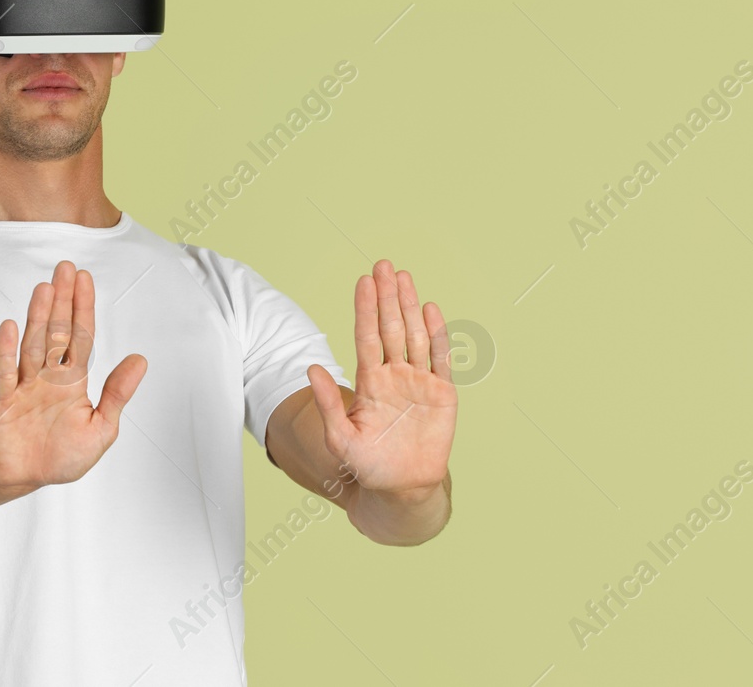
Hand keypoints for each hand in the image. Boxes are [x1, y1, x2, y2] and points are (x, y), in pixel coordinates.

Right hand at [0, 260, 147, 493]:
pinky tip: (10, 326)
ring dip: (38, 317)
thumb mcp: (101, 429)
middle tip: (65, 268)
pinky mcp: (3, 399)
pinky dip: (7, 350)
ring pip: (33, 344)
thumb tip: (141, 360)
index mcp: (73, 380)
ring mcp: (24, 384)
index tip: (85, 279)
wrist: (25, 479)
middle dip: (62, 300)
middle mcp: (48, 375)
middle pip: (57, 331)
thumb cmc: (63, 456)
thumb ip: (117, 394)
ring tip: (44, 289)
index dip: (83, 308)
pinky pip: (6, 372)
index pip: (81, 336)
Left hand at [306, 259, 456, 498]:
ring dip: (409, 306)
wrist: (403, 488)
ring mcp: (418, 380)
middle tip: (383, 264)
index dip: (365, 309)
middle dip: (386, 296)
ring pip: (413, 335)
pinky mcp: (441, 392)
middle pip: (389, 327)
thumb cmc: (368, 466)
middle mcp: (393, 374)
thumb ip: (328, 404)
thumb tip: (311, 368)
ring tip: (403, 277)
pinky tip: (430, 309)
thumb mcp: (340, 438)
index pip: (366, 336)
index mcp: (369, 382)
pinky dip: (437, 333)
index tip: (363, 281)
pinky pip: (439, 357)